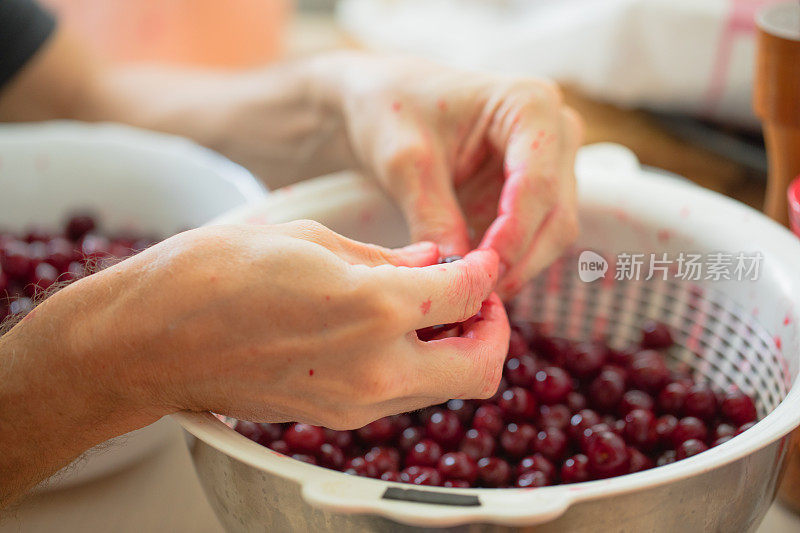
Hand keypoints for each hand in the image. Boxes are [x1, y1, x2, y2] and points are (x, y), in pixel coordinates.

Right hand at [66, 222, 507, 428]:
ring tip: (432, 310)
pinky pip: (404, 396)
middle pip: (482, 370)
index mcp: (374, 307)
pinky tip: (391, 330)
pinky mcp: (337, 416)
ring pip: (447, 388)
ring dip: (457, 350)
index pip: (469, 296)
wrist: (150, 340)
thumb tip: (433, 260)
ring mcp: (357, 402)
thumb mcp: (310, 239)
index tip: (481, 260)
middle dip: (494, 331)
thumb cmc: (213, 275)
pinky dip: (418, 365)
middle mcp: (377, 367)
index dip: (487, 273)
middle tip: (476, 298)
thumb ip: (386, 256)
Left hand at [312, 53, 582, 297]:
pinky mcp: (534, 191)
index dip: (514, 235)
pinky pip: (535, 238)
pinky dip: (509, 262)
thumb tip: (459, 276)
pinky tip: (473, 281)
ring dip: (517, 267)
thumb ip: (434, 217)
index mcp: (529, 103)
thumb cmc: (391, 111)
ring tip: (469, 293)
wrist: (382, 101)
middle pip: (556, 214)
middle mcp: (554, 130)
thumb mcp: (404, 163)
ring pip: (553, 232)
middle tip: (473, 295)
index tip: (481, 272)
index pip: (538, 182)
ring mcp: (550, 162)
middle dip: (518, 259)